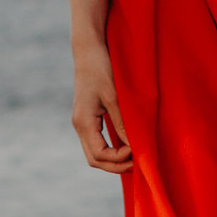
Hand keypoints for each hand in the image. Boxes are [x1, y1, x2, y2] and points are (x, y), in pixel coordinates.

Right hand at [72, 49, 132, 173]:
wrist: (88, 50)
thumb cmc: (101, 69)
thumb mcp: (114, 96)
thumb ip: (122, 123)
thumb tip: (134, 146)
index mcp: (83, 122)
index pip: (100, 155)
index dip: (120, 158)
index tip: (138, 149)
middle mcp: (79, 126)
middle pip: (95, 160)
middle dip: (116, 165)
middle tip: (138, 163)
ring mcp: (81, 122)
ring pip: (94, 153)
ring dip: (113, 159)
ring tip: (133, 156)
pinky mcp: (86, 117)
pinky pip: (96, 142)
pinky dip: (110, 149)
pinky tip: (125, 145)